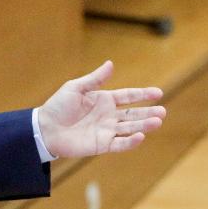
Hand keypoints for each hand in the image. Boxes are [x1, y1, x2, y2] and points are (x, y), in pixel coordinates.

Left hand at [37, 61, 165, 157]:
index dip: (143, 95)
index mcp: (104, 100)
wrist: (45, 129)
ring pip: (130, 128)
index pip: (128, 97)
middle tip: (163, 111)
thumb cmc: (57, 106)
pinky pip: (119, 143)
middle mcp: (108, 116)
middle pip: (133, 114)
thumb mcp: (76, 88)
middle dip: (148, 112)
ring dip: (144, 125)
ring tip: (158, 121)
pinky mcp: (101, 145)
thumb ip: (95, 78)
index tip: (158, 93)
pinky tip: (140, 136)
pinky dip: (130, 141)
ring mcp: (106, 131)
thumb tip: (111, 63)